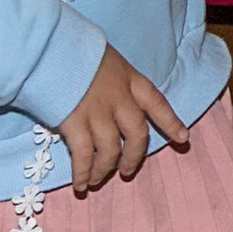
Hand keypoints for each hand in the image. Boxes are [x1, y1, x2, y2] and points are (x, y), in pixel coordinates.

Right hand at [60, 42, 187, 194]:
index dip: (171, 122)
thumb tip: (109, 96)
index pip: (157, 103)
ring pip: (111, 149)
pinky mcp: (74, 123)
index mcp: (130, 79)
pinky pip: (83, 155)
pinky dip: (83, 172)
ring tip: (99, 180)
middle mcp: (120, 98)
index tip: (183, 139)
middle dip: (135, 156)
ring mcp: (97, 112)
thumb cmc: (73, 49)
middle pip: (138, 134)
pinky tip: (81, 184)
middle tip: (128, 170)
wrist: (49, 46)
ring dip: (105, 169)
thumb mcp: (105, 58)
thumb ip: (112, 79)